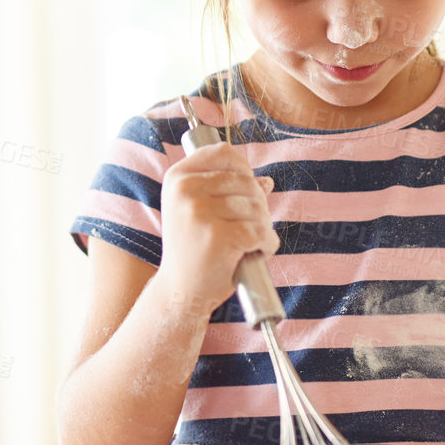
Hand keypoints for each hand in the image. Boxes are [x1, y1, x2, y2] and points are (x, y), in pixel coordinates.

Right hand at [155, 141, 279, 315]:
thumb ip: (228, 190)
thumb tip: (266, 181)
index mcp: (178, 177)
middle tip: (249, 227)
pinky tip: (254, 253)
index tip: (243, 193)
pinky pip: (260, 231)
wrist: (180, 290)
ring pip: (257, 206)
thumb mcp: (199, 211)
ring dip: (263, 227)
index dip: (244, 170)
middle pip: (247, 181)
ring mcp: (199, 212)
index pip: (225, 153)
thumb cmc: (194, 249)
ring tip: (249, 242)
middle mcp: (184, 190)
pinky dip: (267, 244)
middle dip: (259, 205)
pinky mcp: (217, 236)